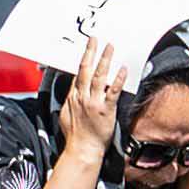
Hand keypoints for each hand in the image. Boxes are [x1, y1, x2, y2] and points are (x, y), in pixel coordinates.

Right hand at [58, 37, 126, 155]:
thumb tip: (71, 94)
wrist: (82, 150)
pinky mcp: (105, 110)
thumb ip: (69, 103)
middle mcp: (82, 97)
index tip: (87, 49)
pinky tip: (123, 69)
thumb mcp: (65, 115)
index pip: (78, 74)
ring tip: (110, 47)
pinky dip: (118, 79)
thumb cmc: (75, 136)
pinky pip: (112, 91)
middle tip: (95, 39)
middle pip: (85, 69)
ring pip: (99, 76)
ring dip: (105, 60)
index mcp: (73, 97)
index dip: (83, 59)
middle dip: (90, 52)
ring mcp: (93, 102)